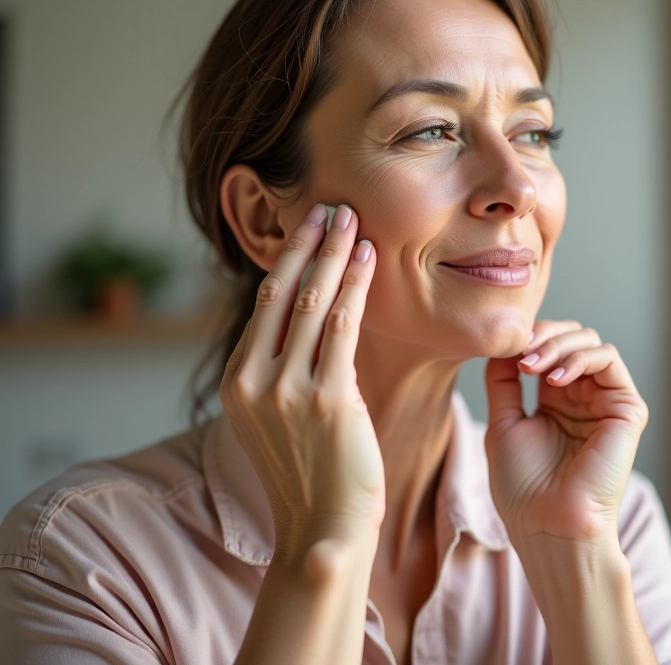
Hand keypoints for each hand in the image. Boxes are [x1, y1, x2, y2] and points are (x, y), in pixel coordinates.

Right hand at [219, 204, 383, 558]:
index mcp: (238, 382)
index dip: (289, 259)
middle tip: (331, 207)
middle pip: (283, 292)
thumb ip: (280, 369)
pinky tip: (369, 258)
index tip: (309, 229)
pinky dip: (357, 286)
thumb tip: (303, 319)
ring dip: (335, 253)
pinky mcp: (328, 399)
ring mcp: (288, 390)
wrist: (323, 528)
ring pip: (313, 301)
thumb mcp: (276, 417)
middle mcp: (255, 380)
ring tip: (352, 219)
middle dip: (310, 243)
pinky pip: (344, 326)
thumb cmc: (308, 471)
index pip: (264, 303)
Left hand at [483, 320, 648, 548]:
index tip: (503, 346)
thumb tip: (503, 344)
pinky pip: (608, 359)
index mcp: (555, 400)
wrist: (547, 525)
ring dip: (556, 344)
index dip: (528, 338)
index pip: (549, 346)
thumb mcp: (503, 421)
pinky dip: (579, 357)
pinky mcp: (626, 410)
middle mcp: (583, 397)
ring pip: (589, 342)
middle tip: (520, 352)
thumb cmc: (522, 486)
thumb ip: (503, 381)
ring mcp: (605, 402)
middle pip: (571, 336)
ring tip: (531, 366)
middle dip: (543, 335)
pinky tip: (553, 378)